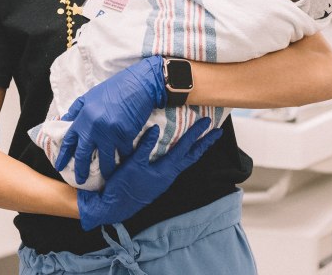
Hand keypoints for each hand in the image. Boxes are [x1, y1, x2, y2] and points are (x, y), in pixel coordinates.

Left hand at [55, 56, 166, 183]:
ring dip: (106, 170)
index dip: (64, 155)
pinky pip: (123, 153)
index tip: (60, 166)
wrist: (139, 85)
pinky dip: (124, 159)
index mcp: (83, 117)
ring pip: (105, 160)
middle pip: (84, 155)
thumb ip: (77, 110)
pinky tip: (124, 164)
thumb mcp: (91, 95)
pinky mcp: (125, 136)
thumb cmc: (116, 88)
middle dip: (82, 170)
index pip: (70, 140)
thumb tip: (66, 121)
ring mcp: (109, 133)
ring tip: (106, 177)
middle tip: (81, 181)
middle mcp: (93, 127)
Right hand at [77, 117, 221, 230]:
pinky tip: (180, 153)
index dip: (196, 134)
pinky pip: (177, 165)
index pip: (185, 148)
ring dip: (196, 150)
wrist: (115, 209)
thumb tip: (155, 129)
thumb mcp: (132, 164)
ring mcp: (164, 180)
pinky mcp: (158, 182)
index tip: (207, 122)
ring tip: (203, 141)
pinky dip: (184, 156)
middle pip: (192, 157)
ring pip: (186, 162)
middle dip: (205, 144)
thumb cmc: (123, 187)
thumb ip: (145, 147)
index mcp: (166, 170)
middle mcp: (169, 175)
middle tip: (217, 132)